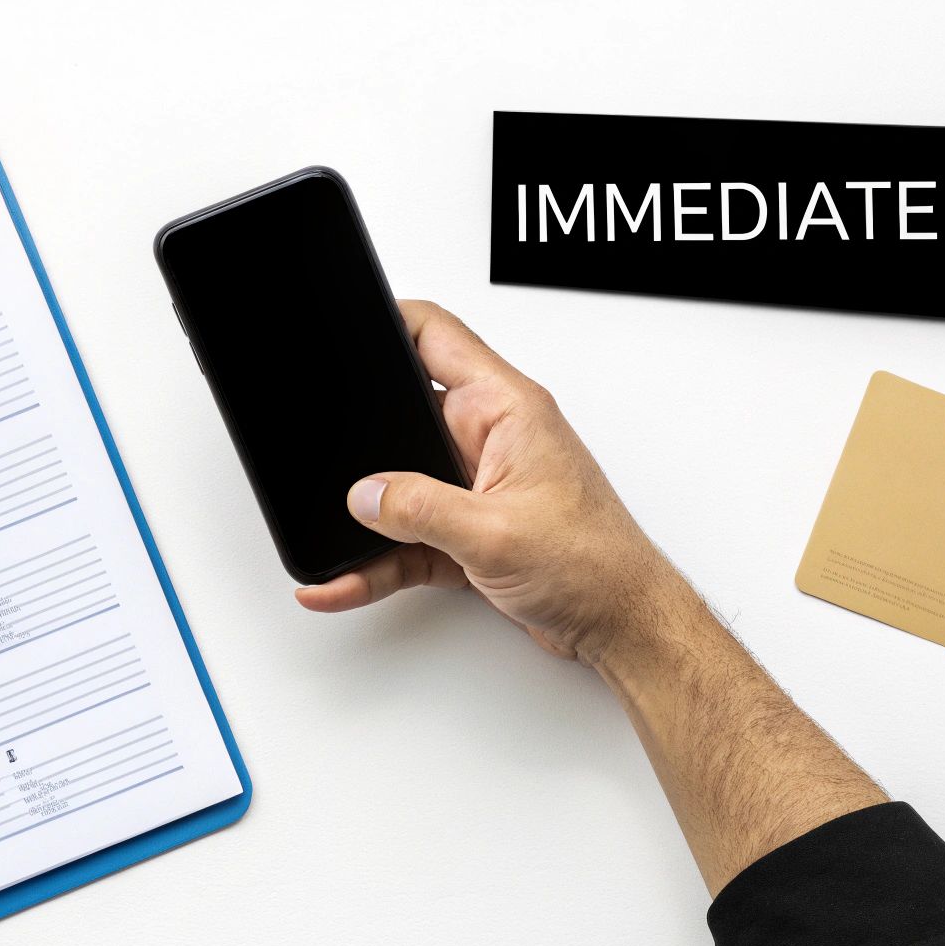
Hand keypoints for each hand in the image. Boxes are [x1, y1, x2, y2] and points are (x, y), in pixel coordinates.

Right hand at [295, 300, 681, 666]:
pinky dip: (377, 561)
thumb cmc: (594, 564)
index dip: (389, 320)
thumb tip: (364, 494)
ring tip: (330, 546)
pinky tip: (346, 580)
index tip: (344, 329)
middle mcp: (491, 438)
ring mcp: (479, 484)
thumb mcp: (492, 533)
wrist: (622, 624)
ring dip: (368, 517)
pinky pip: (408, 537)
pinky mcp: (470, 531)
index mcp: (505, 408)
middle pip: (405, 415)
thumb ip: (419, 509)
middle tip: (323, 457)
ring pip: (401, 487)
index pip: (437, 337)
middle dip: (362, 439)